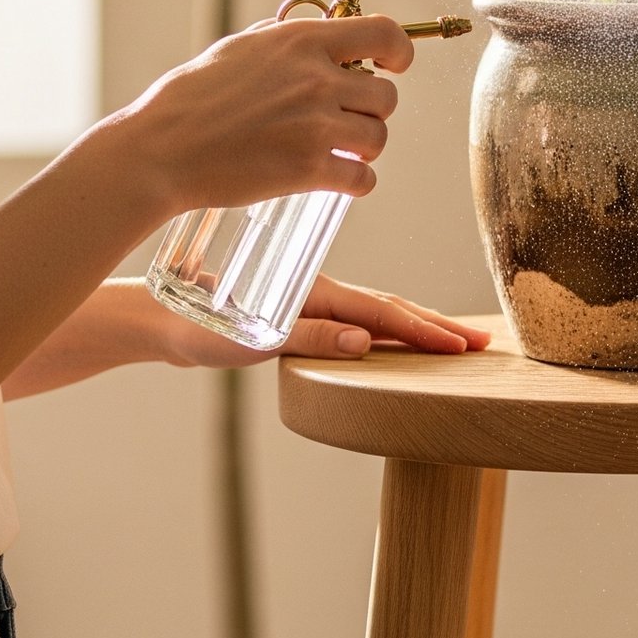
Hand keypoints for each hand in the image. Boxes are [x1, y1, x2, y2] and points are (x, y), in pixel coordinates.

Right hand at [114, 15, 413, 219]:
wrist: (162, 150)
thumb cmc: (190, 99)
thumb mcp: (238, 47)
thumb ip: (282, 40)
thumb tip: (312, 34)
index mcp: (301, 42)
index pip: (383, 34)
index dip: (399, 51)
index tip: (394, 64)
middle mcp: (316, 80)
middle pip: (387, 96)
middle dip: (371, 110)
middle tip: (348, 119)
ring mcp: (315, 126)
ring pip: (379, 138)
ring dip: (365, 147)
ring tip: (339, 150)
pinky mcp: (307, 169)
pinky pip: (362, 178)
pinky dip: (356, 182)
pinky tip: (338, 178)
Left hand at [147, 274, 491, 367]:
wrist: (155, 315)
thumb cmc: (193, 328)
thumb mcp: (249, 339)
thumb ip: (307, 337)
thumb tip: (366, 340)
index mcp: (314, 294)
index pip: (383, 312)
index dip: (426, 330)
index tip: (464, 343)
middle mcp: (318, 294)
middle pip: (389, 307)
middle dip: (436, 326)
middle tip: (482, 342)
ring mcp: (310, 302)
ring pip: (374, 309)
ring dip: (416, 323)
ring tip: (454, 336)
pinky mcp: (297, 312)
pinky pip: (353, 314)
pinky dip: (385, 322)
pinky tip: (396, 330)